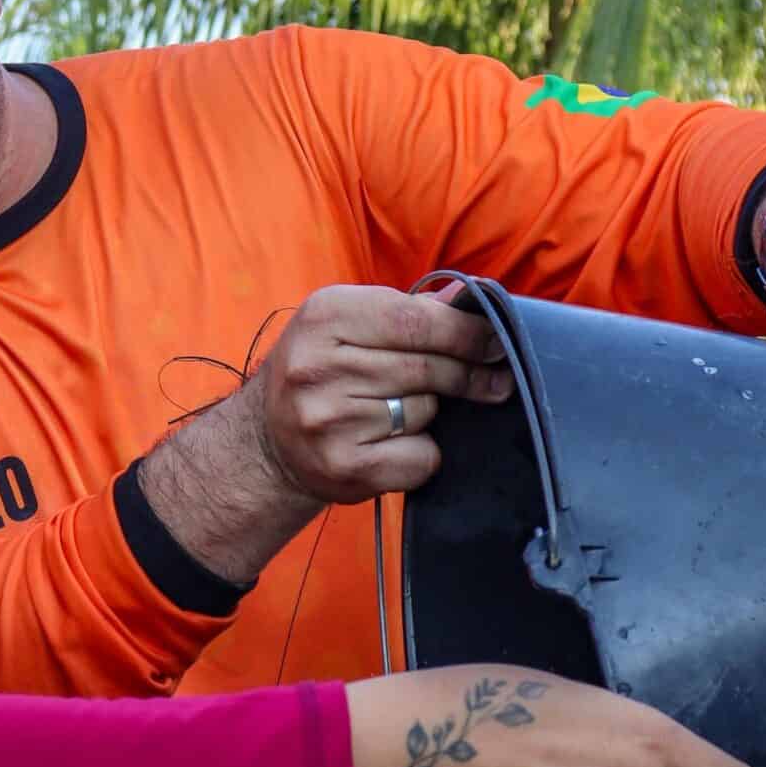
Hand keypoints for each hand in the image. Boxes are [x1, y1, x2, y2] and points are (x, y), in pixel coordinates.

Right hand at [248, 285, 513, 503]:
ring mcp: (328, 421)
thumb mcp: (348, 325)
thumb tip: (470, 298)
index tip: (497, 342)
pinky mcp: (344, 467)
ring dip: (430, 412)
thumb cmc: (322, 372)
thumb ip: (408, 312)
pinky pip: (420, 456)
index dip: (467, 333)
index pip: (416, 320)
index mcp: (323, 317)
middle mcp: (318, 368)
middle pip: (427, 367)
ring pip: (425, 411)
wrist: (268, 444)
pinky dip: (422, 453)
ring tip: (400, 411)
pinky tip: (394, 446)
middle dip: (467, 374)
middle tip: (492, 379)